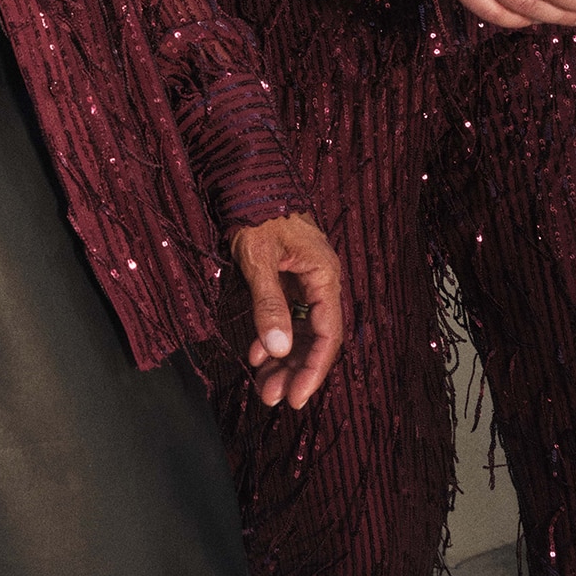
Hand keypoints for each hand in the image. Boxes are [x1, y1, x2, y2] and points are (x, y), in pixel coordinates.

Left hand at [232, 213, 343, 408]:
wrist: (247, 178)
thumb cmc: (256, 211)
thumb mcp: (258, 258)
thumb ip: (269, 303)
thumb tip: (279, 349)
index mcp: (324, 277)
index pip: (327, 336)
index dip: (312, 370)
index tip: (295, 398)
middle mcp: (320, 282)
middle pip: (315, 339)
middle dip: (295, 370)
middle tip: (271, 398)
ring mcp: (304, 281)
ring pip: (300, 331)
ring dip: (283, 359)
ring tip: (263, 384)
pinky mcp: (287, 278)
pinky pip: (286, 316)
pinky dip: (272, 336)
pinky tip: (256, 353)